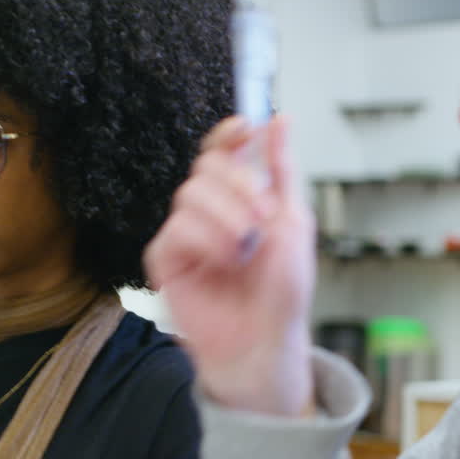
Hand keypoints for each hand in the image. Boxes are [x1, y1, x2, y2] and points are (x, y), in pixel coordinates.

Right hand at [145, 115, 315, 415]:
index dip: (228, 135)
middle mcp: (210, 211)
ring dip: (227, 217)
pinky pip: (177, 229)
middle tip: (262, 218)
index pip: (222, 151)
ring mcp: (186, 234)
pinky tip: (225, 262)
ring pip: (191, 194)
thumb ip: (282, 169)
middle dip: (239, 185)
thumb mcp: (293, 221)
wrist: (265, 339)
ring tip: (247, 249)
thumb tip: (279, 119)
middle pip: (207, 166)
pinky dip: (206, 241)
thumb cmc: (281, 292)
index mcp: (240, 198)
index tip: (243, 128)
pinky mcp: (166, 258)